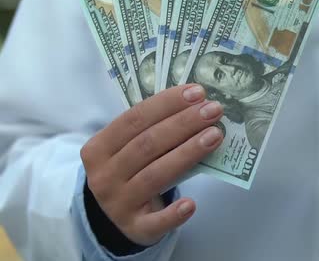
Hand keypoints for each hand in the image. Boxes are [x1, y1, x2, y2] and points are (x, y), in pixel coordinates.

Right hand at [81, 85, 223, 245]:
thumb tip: (196, 105)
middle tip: (213, 110)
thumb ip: (153, 129)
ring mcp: (118, 204)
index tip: (197, 92)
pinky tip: (192, 203)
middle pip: (148, 144)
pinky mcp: (135, 228)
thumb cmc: (130, 171)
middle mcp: (104, 176)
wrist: (115, 218)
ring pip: (156, 175)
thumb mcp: (129, 149)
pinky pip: (156, 221)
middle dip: (184, 124)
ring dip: (188, 153)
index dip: (167, 104)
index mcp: (99, 148)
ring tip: (216, 136)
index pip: (134, 119)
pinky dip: (173, 213)